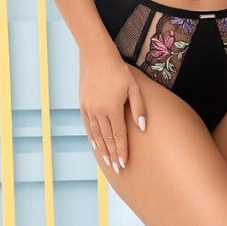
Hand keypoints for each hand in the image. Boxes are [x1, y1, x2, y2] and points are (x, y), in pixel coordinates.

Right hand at [80, 51, 146, 173]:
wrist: (96, 56)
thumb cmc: (119, 71)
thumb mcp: (134, 88)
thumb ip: (139, 108)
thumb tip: (142, 127)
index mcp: (113, 108)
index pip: (119, 136)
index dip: (122, 151)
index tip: (124, 164)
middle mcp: (99, 111)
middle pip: (107, 139)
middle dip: (113, 155)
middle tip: (118, 169)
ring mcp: (89, 109)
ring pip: (96, 134)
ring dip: (102, 150)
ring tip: (107, 162)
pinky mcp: (83, 105)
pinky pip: (88, 126)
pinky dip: (92, 137)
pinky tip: (95, 145)